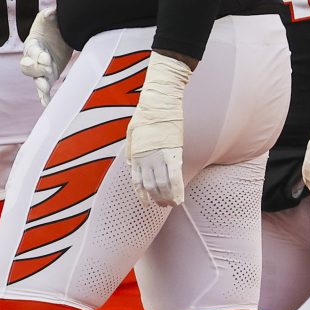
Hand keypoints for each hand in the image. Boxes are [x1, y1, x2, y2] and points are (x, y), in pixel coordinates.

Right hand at [19, 7, 73, 105]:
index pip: (32, 52)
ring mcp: (40, 70)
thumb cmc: (50, 25)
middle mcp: (33, 59)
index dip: (37, 56)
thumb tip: (51, 12)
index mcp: (32, 44)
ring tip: (45, 91)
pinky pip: (44, 89)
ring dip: (40, 86)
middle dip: (36, 70)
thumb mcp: (49, 17)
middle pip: (28, 68)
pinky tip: (47, 104)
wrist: (58, 35)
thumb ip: (49, 15)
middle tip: (48, 70)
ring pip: (36, 80)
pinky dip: (45, 97)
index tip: (46, 58)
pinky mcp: (49, 77)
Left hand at [126, 53, 190, 206]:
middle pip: (150, 186)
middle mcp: (145, 160)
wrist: (158, 104)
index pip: (137, 182)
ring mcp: (159, 158)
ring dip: (167, 197)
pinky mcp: (173, 154)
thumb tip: (130, 165)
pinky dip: (177, 191)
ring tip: (171, 204)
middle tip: (162, 205)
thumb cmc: (145, 117)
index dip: (142, 195)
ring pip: (162, 185)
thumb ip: (130, 151)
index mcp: (135, 156)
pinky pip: (175, 177)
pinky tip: (179, 200)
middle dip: (156, 198)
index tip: (146, 203)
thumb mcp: (131, 135)